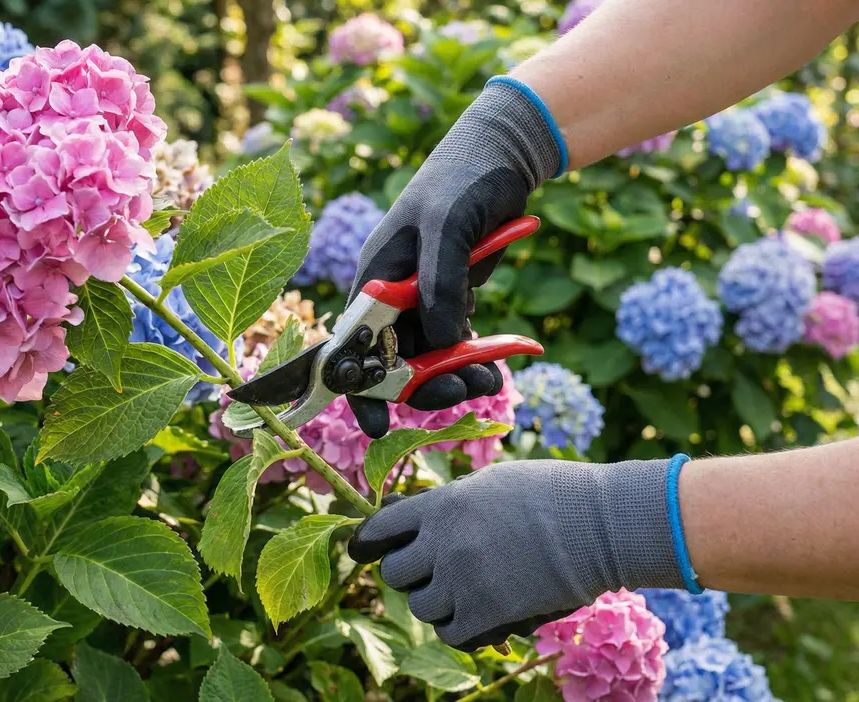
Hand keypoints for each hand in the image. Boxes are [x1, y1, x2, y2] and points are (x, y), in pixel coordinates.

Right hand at [345, 78, 561, 437]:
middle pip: (394, 359)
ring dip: (455, 375)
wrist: (504, 155)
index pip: (354, 342)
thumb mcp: (447, 228)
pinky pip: (455, 342)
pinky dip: (474, 358)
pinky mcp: (452, 297)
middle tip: (462, 393)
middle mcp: (391, 292)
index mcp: (374, 275)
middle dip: (424, 383)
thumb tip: (440, 345)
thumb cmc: (463, 181)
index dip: (360, 387)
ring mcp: (422, 297)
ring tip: (490, 381)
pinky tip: (498, 366)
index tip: (375, 425)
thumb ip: (439, 286)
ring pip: (428, 356)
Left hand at [347, 458, 686, 649]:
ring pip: (421, 606)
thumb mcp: (492, 482)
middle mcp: (442, 542)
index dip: (369, 540)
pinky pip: (450, 632)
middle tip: (432, 573)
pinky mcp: (486, 612)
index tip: (363, 549)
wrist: (600, 522)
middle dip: (410, 574)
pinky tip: (477, 617)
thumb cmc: (555, 493)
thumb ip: (453, 502)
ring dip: (437, 603)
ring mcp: (462, 579)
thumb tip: (423, 520)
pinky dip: (459, 628)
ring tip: (463, 594)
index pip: (381, 526)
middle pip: (395, 573)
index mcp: (442, 504)